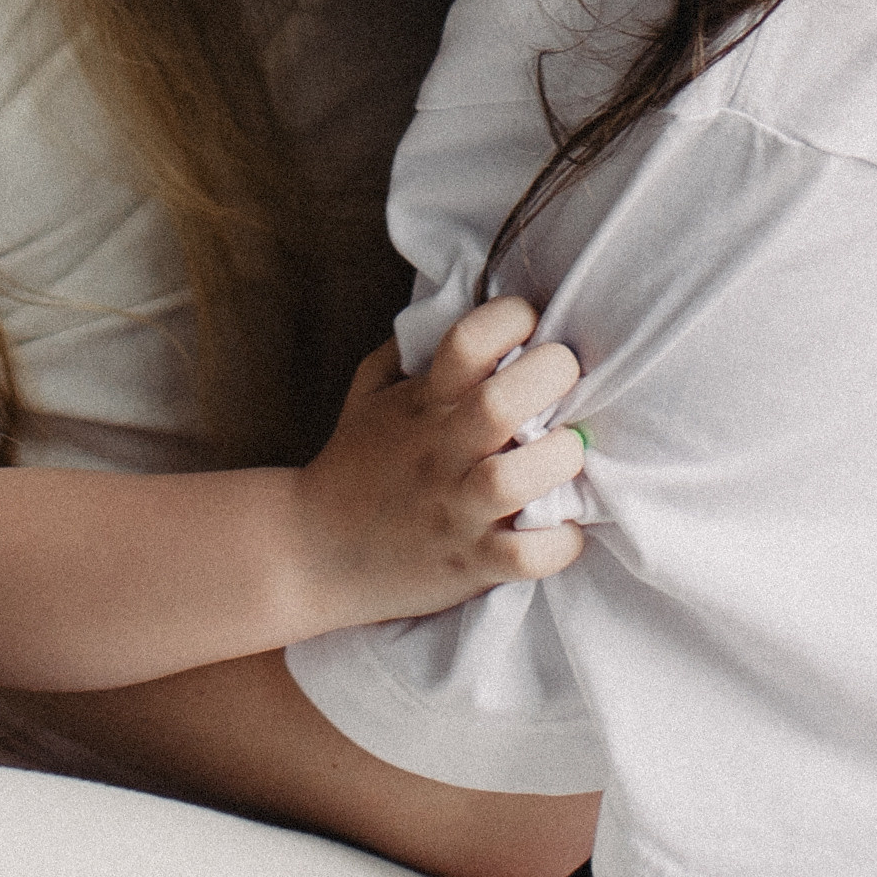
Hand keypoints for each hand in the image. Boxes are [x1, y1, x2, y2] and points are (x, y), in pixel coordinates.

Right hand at [284, 298, 584, 632]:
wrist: (312, 555)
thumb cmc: (352, 467)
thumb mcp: (366, 395)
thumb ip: (407, 352)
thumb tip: (456, 310)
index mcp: (420, 404)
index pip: (467, 342)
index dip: (510, 318)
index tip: (528, 324)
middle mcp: (440, 453)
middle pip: (504, 404)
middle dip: (552, 377)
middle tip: (562, 380)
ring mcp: (456, 512)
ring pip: (519, 477)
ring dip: (559, 459)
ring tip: (563, 453)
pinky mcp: (471, 565)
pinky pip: (530, 556)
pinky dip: (560, 541)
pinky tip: (560, 524)